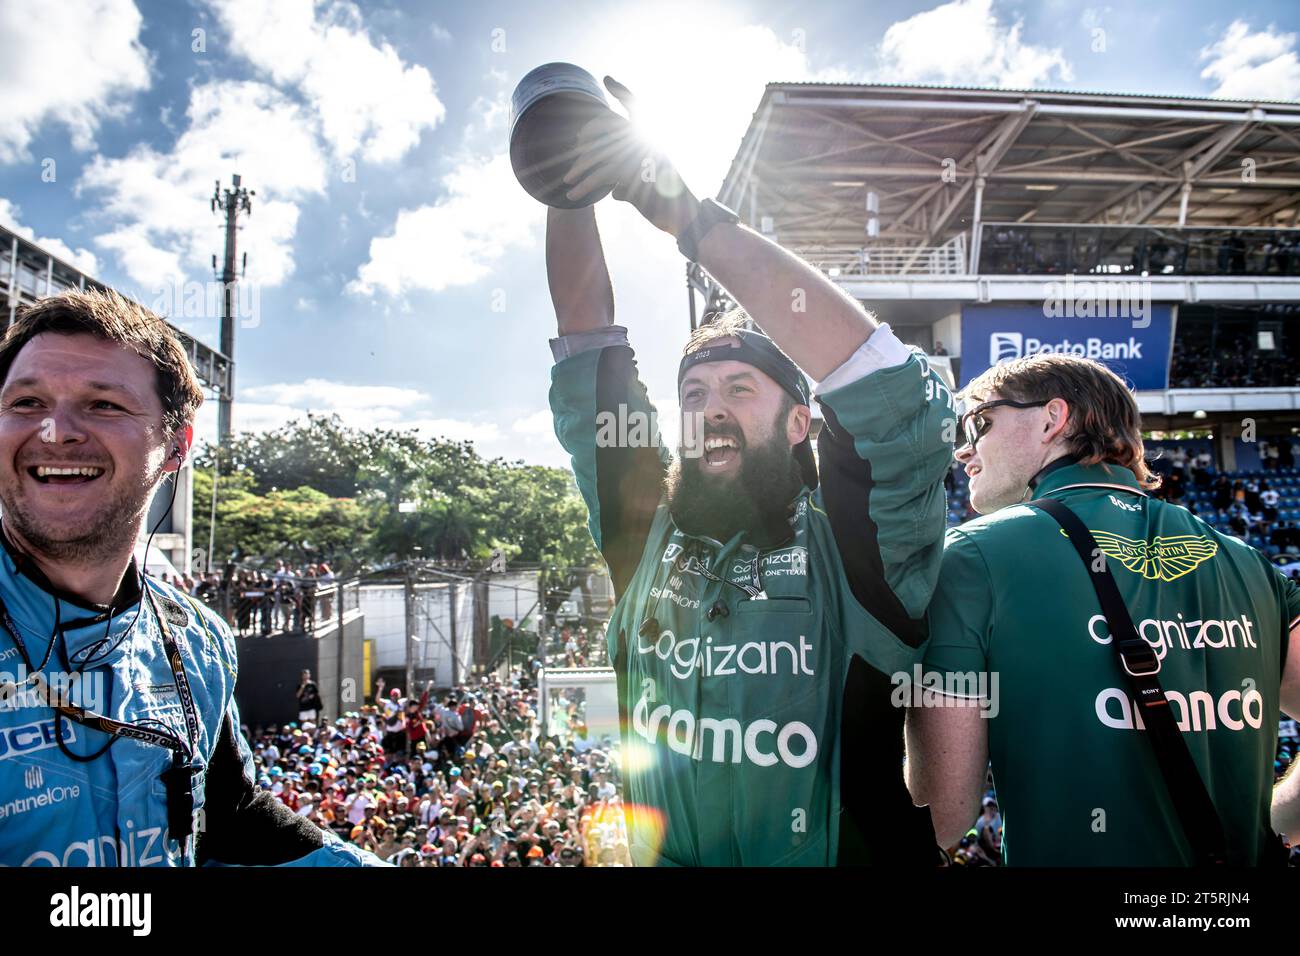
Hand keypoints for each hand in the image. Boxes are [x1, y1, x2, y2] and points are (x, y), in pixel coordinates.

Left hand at [562, 77, 698, 236]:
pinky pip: (602, 175)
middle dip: (588, 134)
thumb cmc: (667, 205)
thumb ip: (628, 183)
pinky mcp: (634, 173)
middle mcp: (647, 142)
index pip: (636, 107)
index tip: (608, 79)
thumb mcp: (645, 189)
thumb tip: (614, 191)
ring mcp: (640, 156)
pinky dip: (585, 186)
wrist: (685, 219)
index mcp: (652, 140)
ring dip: (581, 169)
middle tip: (576, 146)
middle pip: (608, 126)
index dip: (622, 92)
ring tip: (568, 180)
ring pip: (601, 153)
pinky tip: (573, 197)